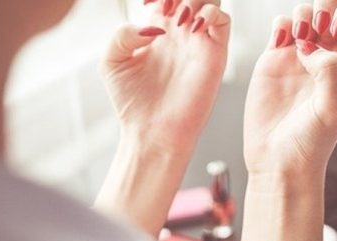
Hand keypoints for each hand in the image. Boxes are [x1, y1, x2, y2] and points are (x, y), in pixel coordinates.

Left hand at [101, 0, 229, 153]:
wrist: (152, 132)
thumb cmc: (132, 103)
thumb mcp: (112, 62)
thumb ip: (123, 34)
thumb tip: (156, 26)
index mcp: (157, 29)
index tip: (149, 3)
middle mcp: (180, 32)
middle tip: (166, 6)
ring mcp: (199, 41)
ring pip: (210, 0)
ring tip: (179, 18)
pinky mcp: (215, 54)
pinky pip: (224, 20)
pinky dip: (211, 14)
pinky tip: (192, 28)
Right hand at [244, 1, 336, 176]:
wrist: (278, 160)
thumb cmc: (310, 144)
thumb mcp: (332, 109)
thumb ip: (330, 71)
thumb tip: (312, 48)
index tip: (335, 27)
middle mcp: (327, 58)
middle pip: (332, 10)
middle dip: (324, 7)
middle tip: (315, 25)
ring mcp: (299, 57)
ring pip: (305, 14)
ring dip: (301, 15)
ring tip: (297, 40)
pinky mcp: (273, 60)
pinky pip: (279, 27)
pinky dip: (280, 24)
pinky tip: (280, 42)